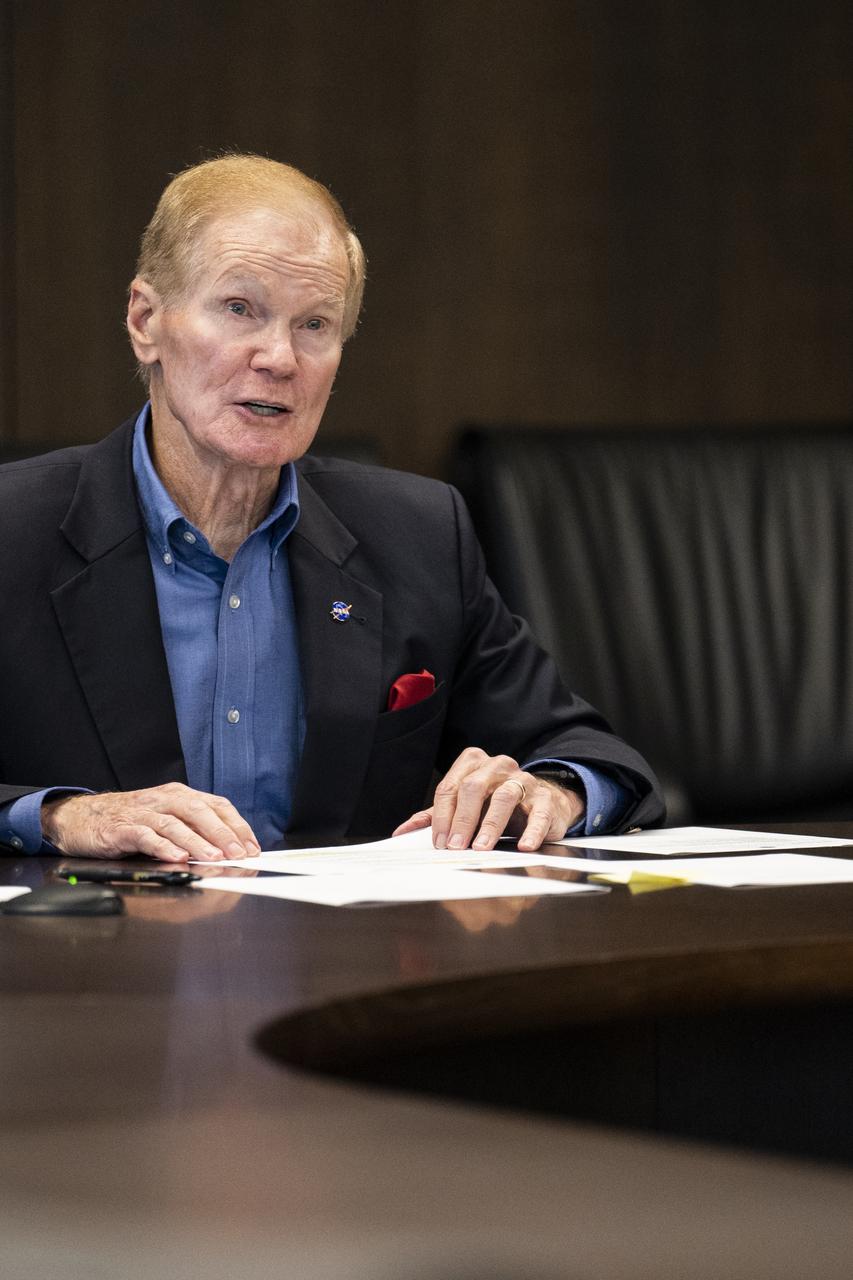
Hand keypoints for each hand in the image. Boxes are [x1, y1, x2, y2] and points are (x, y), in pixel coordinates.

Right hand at [41, 783, 260, 862]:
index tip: (252, 846)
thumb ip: (194, 829)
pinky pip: (146, 836)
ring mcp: (143, 813)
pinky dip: (163, 847)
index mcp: (180, 795)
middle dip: (223, 834)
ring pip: (175, 824)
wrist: (82, 817)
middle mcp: (164, 799)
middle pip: (200, 812)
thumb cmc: (130, 820)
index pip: (217, 806)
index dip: (237, 826)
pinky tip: (177, 857)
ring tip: (214, 857)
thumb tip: (229, 850)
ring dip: (197, 841)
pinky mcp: (122, 828)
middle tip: (239, 854)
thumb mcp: (166, 818)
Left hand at [392, 747, 583, 851]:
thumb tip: (402, 832)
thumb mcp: (464, 806)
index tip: (439, 843)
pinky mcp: (546, 799)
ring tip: (481, 847)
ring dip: (491, 825)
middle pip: (474, 787)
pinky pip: (539, 811)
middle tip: (455, 846)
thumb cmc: (495, 805)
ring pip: (505, 796)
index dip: (442, 816)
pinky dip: (532, 829)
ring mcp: (523, 780)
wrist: (542, 803)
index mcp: (473, 764)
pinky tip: (524, 846)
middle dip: (462, 819)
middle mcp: (498, 766)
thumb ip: (435, 815)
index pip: (451, 787)